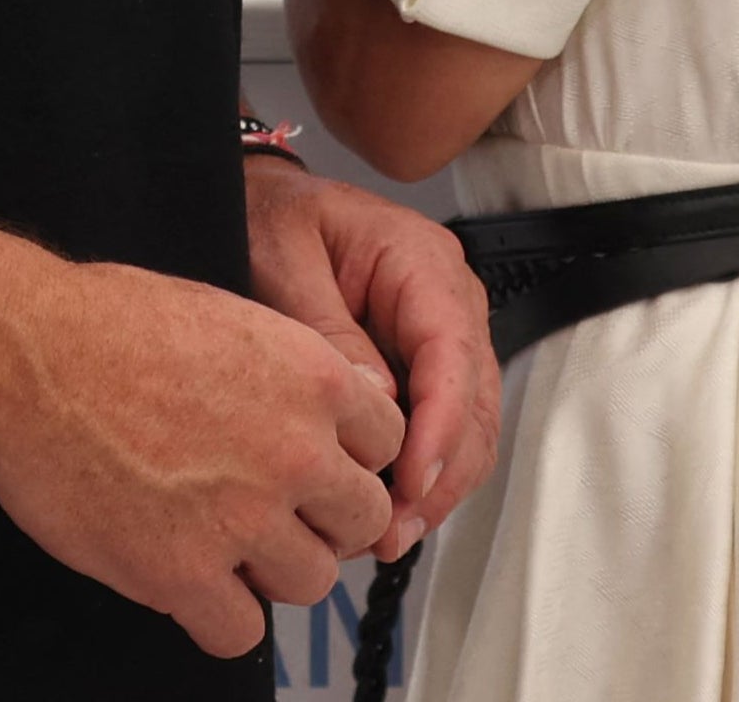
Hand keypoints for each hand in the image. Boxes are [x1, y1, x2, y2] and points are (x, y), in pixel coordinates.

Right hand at [0, 256, 402, 654]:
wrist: (28, 357)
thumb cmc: (107, 324)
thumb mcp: (230, 314)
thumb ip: (292, 371)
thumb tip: (327, 408)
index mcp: (311, 377)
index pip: (387, 441)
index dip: (349, 455)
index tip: (322, 464)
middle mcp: (293, 451)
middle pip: (362, 518)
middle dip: (323, 518)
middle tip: (279, 510)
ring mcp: (243, 519)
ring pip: (312, 581)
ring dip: (275, 569)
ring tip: (229, 545)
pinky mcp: (183, 573)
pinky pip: (241, 631)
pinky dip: (220, 616)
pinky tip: (191, 583)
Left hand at [241, 157, 501, 564]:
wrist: (265, 202)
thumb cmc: (272, 216)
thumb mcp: (283, 259)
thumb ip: (328, 331)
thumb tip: (375, 406)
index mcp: (421, 262)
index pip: (452, 355)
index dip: (439, 428)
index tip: (410, 484)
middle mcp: (449, 299)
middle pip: (474, 403)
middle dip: (441, 476)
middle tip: (391, 532)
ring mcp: (444, 335)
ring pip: (469, 427)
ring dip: (437, 487)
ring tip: (386, 536)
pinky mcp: (425, 365)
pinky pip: (443, 427)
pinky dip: (423, 475)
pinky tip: (386, 511)